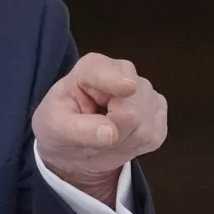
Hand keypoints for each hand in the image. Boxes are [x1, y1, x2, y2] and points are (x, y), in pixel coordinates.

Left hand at [32, 54, 167, 204]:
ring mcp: (145, 91)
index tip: (128, 88)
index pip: (110, 73)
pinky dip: (136, 146)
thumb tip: (111, 133)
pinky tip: (120, 139)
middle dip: (115, 131)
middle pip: (133, 109)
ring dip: (123, 140)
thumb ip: (79, 129)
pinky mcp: (157, 111)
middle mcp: (123, 72)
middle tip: (93, 135)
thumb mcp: (55, 127)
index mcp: (92, 67)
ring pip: (146, 125)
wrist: (73, 142)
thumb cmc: (59, 124)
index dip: (118, 82)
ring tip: (104, 136)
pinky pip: (155, 135)